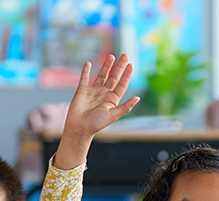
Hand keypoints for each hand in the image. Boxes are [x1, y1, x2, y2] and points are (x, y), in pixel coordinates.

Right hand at [53, 54, 140, 169]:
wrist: (80, 127)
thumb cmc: (97, 123)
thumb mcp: (113, 115)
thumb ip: (125, 107)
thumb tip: (138, 98)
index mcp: (113, 99)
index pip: (122, 84)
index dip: (127, 75)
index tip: (131, 65)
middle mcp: (104, 93)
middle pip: (114, 77)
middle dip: (119, 66)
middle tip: (125, 55)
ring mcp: (93, 91)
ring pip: (102, 75)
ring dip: (106, 66)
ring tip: (111, 56)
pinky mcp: (82, 90)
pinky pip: (84, 78)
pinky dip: (86, 71)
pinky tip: (89, 63)